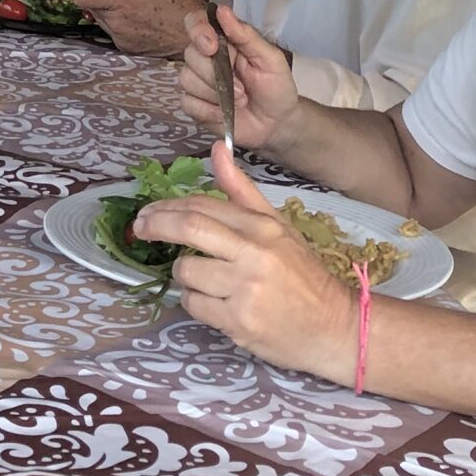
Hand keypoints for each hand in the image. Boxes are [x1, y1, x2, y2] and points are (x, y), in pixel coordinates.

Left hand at [71, 0, 203, 55]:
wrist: (196, 34)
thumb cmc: (177, 0)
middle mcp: (116, 20)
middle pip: (89, 7)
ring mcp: (120, 37)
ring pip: (100, 19)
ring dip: (104, 9)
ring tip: (124, 2)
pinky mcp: (126, 48)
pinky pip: (111, 31)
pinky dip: (115, 22)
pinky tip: (133, 17)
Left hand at [135, 144, 356, 383]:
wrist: (335, 327)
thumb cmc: (303, 275)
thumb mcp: (277, 226)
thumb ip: (242, 190)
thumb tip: (217, 148)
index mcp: (262, 227)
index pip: (203, 206)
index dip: (167, 207)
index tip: (148, 212)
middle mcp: (254, 254)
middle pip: (189, 229)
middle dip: (155, 226)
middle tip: (140, 229)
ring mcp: (245, 290)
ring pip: (186, 272)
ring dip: (183, 274)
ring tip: (200, 278)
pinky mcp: (239, 323)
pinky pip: (194, 305)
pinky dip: (194, 302)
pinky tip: (212, 302)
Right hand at [178, 2, 299, 147]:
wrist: (277, 124)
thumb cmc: (276, 87)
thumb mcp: (270, 59)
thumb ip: (246, 35)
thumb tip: (221, 9)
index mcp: (223, 40)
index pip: (195, 22)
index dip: (198, 30)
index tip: (212, 47)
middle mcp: (205, 57)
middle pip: (190, 54)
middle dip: (215, 73)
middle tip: (241, 88)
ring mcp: (197, 81)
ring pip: (186, 79)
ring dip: (215, 94)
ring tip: (239, 101)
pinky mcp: (194, 105)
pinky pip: (187, 103)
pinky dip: (208, 111)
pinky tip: (224, 114)